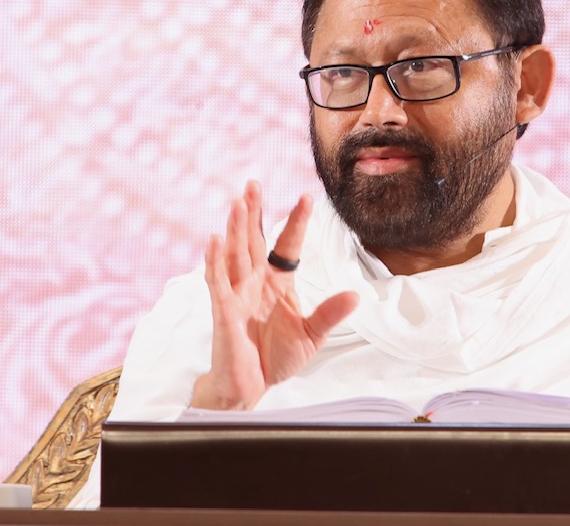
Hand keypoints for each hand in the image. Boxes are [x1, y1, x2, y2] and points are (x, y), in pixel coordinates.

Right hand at [190, 181, 358, 409]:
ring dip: (236, 228)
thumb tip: (355, 296)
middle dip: (253, 212)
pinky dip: (214, 260)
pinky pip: (217, 283)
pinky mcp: (223, 312)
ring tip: (239, 202)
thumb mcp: (312, 335)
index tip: (307, 197)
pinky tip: (213, 239)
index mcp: (276, 283)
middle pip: (253, 240)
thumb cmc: (276, 357)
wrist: (251, 387)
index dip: (296, 222)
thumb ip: (329, 314)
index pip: (286, 246)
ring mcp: (236, 295)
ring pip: (235, 254)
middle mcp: (254, 282)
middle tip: (253, 183)